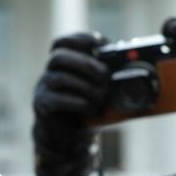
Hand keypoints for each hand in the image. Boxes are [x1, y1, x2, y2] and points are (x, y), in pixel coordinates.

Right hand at [32, 32, 109, 175]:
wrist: (69, 136)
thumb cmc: (87, 108)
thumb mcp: (98, 89)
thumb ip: (106, 76)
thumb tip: (132, 66)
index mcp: (62, 63)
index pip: (62, 42)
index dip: (79, 39)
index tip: (99, 43)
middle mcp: (49, 72)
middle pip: (58, 57)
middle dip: (85, 63)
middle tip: (104, 75)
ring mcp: (43, 88)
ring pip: (58, 78)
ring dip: (84, 86)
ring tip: (100, 96)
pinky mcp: (42, 106)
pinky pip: (56, 100)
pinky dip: (78, 103)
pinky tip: (91, 108)